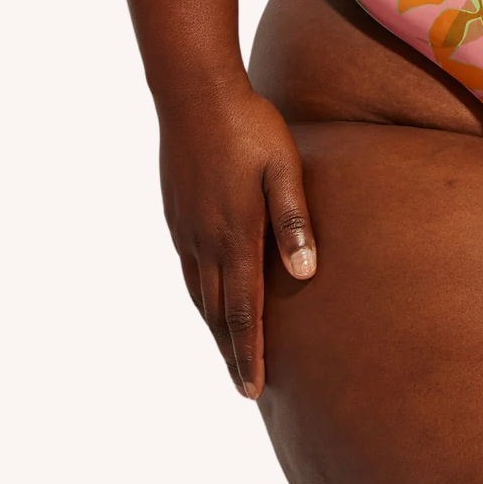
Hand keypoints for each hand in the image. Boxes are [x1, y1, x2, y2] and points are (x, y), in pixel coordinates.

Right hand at [158, 83, 316, 397]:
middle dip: (233, 352)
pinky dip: (198, 297)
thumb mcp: (283, 167)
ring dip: (214, 328)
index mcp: (235, 235)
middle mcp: (205, 241)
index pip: (243, 310)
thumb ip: (293, 221)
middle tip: (245, 389)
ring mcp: (186, 229)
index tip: (254, 390)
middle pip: (217, 312)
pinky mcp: (176, 214)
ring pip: (198, 295)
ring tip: (229, 354)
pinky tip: (206, 299)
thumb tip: (306, 275)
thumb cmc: (249, 126)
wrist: (194, 93)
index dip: (250, 352)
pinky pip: (187, 270)